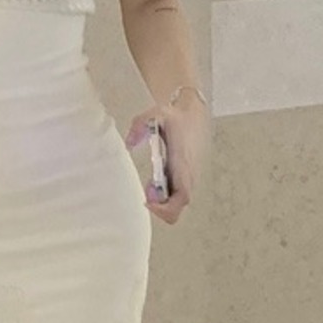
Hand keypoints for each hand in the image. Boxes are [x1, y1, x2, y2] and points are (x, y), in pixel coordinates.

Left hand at [124, 96, 208, 223]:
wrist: (194, 115)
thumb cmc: (175, 117)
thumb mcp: (156, 114)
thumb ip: (140, 125)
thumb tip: (129, 143)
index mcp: (183, 164)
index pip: (181, 197)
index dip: (166, 207)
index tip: (148, 201)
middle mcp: (188, 175)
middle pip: (179, 208)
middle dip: (160, 207)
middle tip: (146, 191)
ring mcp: (188, 178)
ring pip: (177, 204)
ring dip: (161, 201)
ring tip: (148, 184)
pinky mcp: (186, 177)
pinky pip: (176, 196)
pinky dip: (163, 196)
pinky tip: (154, 181)